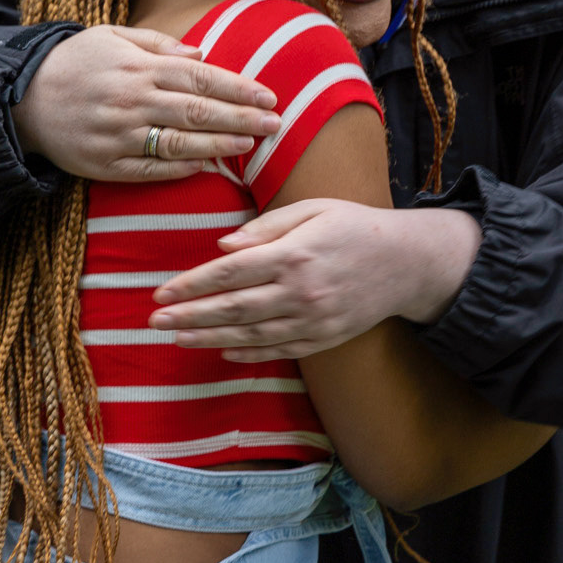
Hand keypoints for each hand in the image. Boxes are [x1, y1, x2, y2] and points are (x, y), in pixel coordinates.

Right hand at [12, 26, 279, 181]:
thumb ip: (159, 44)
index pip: (201, 78)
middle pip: (199, 112)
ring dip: (220, 146)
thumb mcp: (112, 36)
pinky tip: (207, 167)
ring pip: (180, 143)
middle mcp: (132, 101)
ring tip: (250, 145)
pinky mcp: (105, 165)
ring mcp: (119, 135)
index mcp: (138, 68)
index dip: (238, 89)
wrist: (19, 99)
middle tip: (276, 125)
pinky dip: (181, 169)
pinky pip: (150, 170)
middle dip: (242, 119)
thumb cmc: (74, 63)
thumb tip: (204, 52)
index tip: (269, 97)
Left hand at [148, 200, 483, 357]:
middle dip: (189, 316)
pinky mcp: (324, 338)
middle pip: (232, 308)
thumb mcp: (314, 209)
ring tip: (177, 338)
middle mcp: (300, 292)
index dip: (191, 285)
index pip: (229, 274)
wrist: (408, 262)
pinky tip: (222, 351)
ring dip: (209, 338)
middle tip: (155, 322)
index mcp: (294, 254)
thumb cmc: (357, 226)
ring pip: (250, 335)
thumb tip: (222, 248)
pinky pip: (278, 351)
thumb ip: (266, 228)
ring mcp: (313, 320)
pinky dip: (248, 353)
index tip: (161, 292)